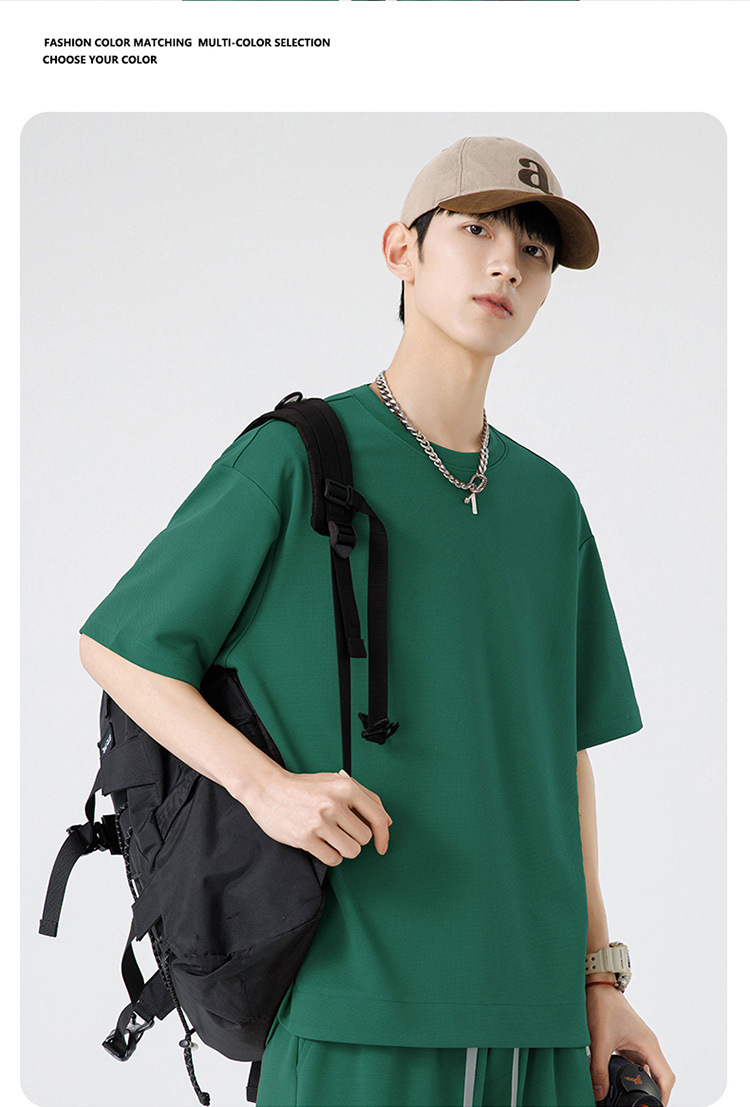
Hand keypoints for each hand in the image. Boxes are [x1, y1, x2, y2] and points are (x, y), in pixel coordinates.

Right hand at [241, 764, 391, 864]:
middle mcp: (334, 803)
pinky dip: (330, 855)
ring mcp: (320, 822)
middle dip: (355, 838)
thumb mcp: (336, 782)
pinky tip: (321, 843)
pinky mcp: (306, 838)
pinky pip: (333, 859)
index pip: (377, 817)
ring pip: (351, 851)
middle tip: (340, 830)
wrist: (268, 789)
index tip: (382, 846)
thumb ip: (365, 797)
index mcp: (346, 787)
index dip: (384, 835)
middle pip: (364, 838)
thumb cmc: (304, 787)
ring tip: (331, 837)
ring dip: (344, 849)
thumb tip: (386, 822)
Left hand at [586, 984, 675, 1104]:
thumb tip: (599, 1092)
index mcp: (649, 1044)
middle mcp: (648, 1044)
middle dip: (654, 1092)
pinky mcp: (630, 1041)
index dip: (663, 1096)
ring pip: (648, 1069)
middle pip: (660, 1075)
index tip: (655, 1106)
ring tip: (634, 1095)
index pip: (666, 1077)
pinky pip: (636, 1062)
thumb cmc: (603, 1006)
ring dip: (643, 1083)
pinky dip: (632, 1074)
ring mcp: (639, 1043)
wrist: (597, 986)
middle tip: (644, 1104)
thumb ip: (599, 1069)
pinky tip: (622, 1080)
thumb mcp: (600, 1041)